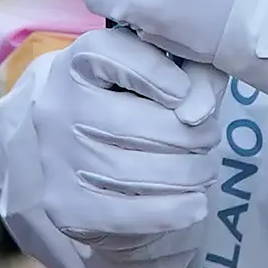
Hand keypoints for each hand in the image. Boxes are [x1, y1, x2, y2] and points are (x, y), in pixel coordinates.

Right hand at [27, 26, 221, 251]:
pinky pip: (121, 214)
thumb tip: (199, 112)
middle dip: (183, 135)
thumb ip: (195, 75)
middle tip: (211, 139)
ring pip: (126, 171)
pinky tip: (195, 205)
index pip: (107, 54)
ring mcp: (56, 159)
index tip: (183, 92)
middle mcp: (58, 106)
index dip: (151, 71)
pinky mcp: (65, 206)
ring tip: (206, 171)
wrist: (89, 153)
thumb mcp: (169, 73)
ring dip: (182, 175)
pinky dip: (168, 212)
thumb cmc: (140, 101)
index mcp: (79, 62)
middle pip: (124, 122)